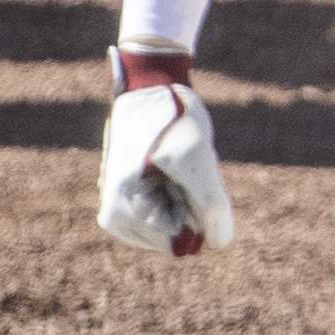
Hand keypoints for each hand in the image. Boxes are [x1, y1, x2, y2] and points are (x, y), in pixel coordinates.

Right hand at [98, 69, 238, 257]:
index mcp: (122, 213)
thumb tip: (220, 244)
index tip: (179, 176)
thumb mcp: (198, 160)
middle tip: (176, 168)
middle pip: (176, 233)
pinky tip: (169, 166)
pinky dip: (180, 189)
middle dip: (189, 204)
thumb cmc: (173, 123)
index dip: (196, 211)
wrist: (152, 91)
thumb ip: (210, 205)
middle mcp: (115, 218)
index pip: (178, 241)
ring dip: (185, 196)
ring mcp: (121, 209)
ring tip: (171, 166)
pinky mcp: (133, 200)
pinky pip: (172, 208)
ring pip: (176, 221)